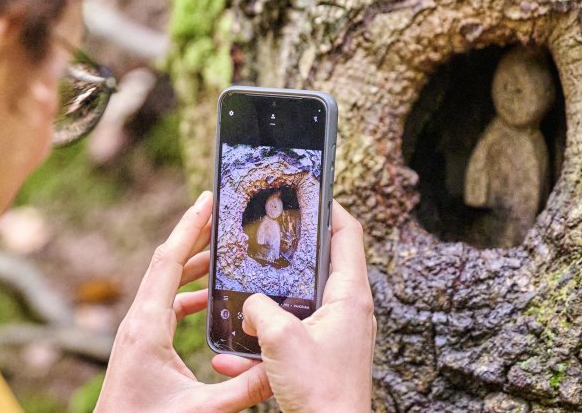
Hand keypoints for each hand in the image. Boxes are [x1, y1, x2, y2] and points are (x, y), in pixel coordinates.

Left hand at [96, 191, 271, 412]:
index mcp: (147, 326)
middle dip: (195, 237)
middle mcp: (138, 321)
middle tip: (222, 213)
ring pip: (164, 284)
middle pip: (166, 263)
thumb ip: (243, 391)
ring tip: (223, 253)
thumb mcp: (202, 410)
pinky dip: (186, 294)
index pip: (168, 262)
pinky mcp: (139, 344)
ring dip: (192, 266)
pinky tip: (208, 300)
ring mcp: (136, 331)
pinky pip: (163, 305)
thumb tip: (278, 370)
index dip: (189, 228)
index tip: (207, 199)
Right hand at [213, 201, 374, 411]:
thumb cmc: (320, 390)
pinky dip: (263, 343)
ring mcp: (336, 335)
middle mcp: (348, 311)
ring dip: (267, 304)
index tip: (307, 190)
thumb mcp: (280, 338)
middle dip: (287, 253)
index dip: (328, 206)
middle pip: (319, 265)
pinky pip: (289, 339)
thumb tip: (249, 305)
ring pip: (298, 304)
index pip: (347, 233)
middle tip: (262, 238)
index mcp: (350, 295)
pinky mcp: (322, 358)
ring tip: (238, 300)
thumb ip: (259, 308)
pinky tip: (231, 358)